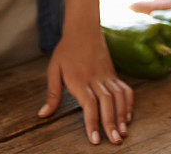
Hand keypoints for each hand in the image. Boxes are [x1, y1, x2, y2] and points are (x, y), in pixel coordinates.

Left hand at [38, 28, 132, 144]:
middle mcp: (96, 79)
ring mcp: (107, 76)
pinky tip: (127, 117)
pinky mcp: (113, 73)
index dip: (93, 123)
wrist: (83, 29)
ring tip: (123, 133)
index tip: (95, 140)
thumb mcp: (54, 69)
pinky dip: (128, 103)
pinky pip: (124, 89)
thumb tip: (42, 115)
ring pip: (118, 97)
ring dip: (122, 116)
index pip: (89, 104)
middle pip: (107, 103)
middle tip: (115, 142)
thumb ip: (51, 94)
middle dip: (111, 123)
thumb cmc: (66, 50)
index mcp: (80, 80)